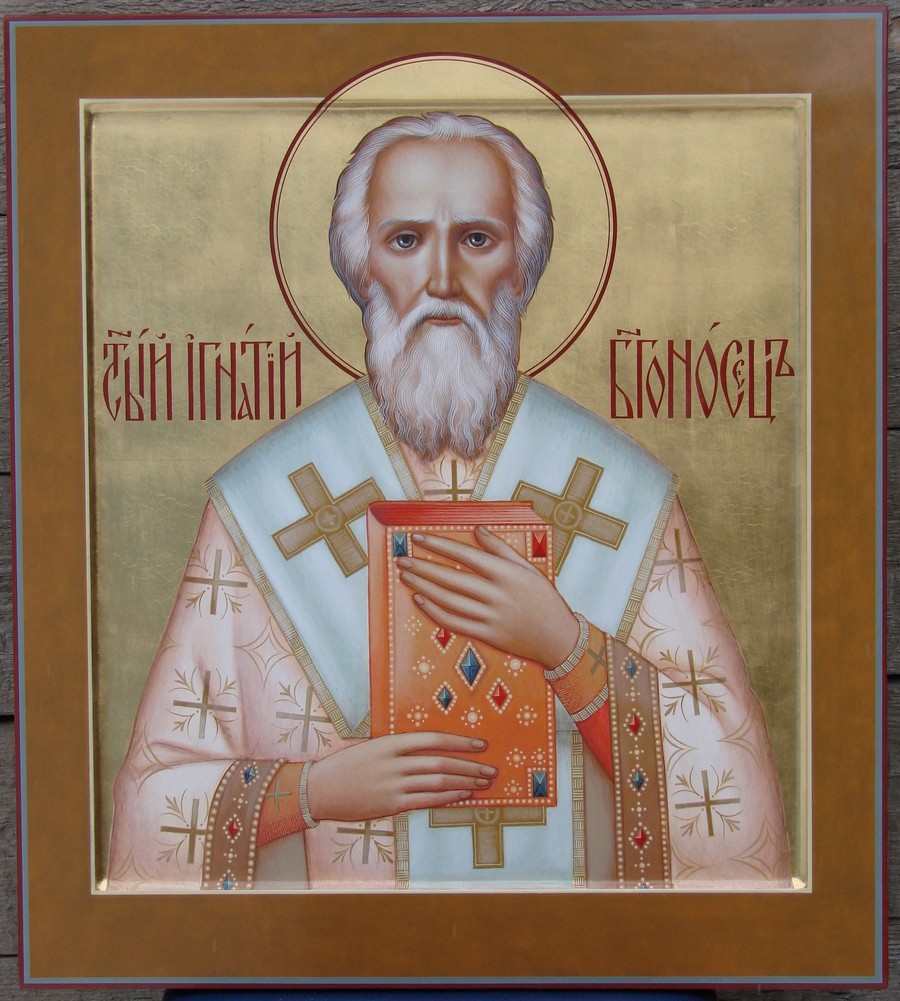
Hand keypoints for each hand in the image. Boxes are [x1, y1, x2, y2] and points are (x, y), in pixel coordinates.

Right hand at [305, 732, 495, 821]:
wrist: (319, 790)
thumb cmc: (346, 766)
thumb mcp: (373, 748)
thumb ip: (400, 750)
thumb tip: (432, 753)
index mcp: (391, 743)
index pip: (433, 740)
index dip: (460, 743)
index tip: (481, 745)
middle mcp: (395, 763)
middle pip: (441, 763)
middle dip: (470, 766)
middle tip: (491, 770)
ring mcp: (394, 785)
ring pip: (438, 783)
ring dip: (464, 783)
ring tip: (483, 783)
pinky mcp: (392, 805)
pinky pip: (427, 801)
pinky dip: (448, 798)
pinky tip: (462, 796)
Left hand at [398, 527, 579, 666]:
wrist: (559, 639)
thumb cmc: (545, 600)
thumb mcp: (528, 569)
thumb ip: (501, 549)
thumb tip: (477, 530)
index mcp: (507, 574)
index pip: (465, 554)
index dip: (438, 545)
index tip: (418, 538)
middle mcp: (497, 595)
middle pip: (451, 578)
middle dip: (422, 567)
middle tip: (402, 559)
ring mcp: (490, 617)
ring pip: (449, 601)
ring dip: (423, 588)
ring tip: (406, 576)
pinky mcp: (487, 635)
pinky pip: (455, 623)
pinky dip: (434, 612)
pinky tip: (420, 601)